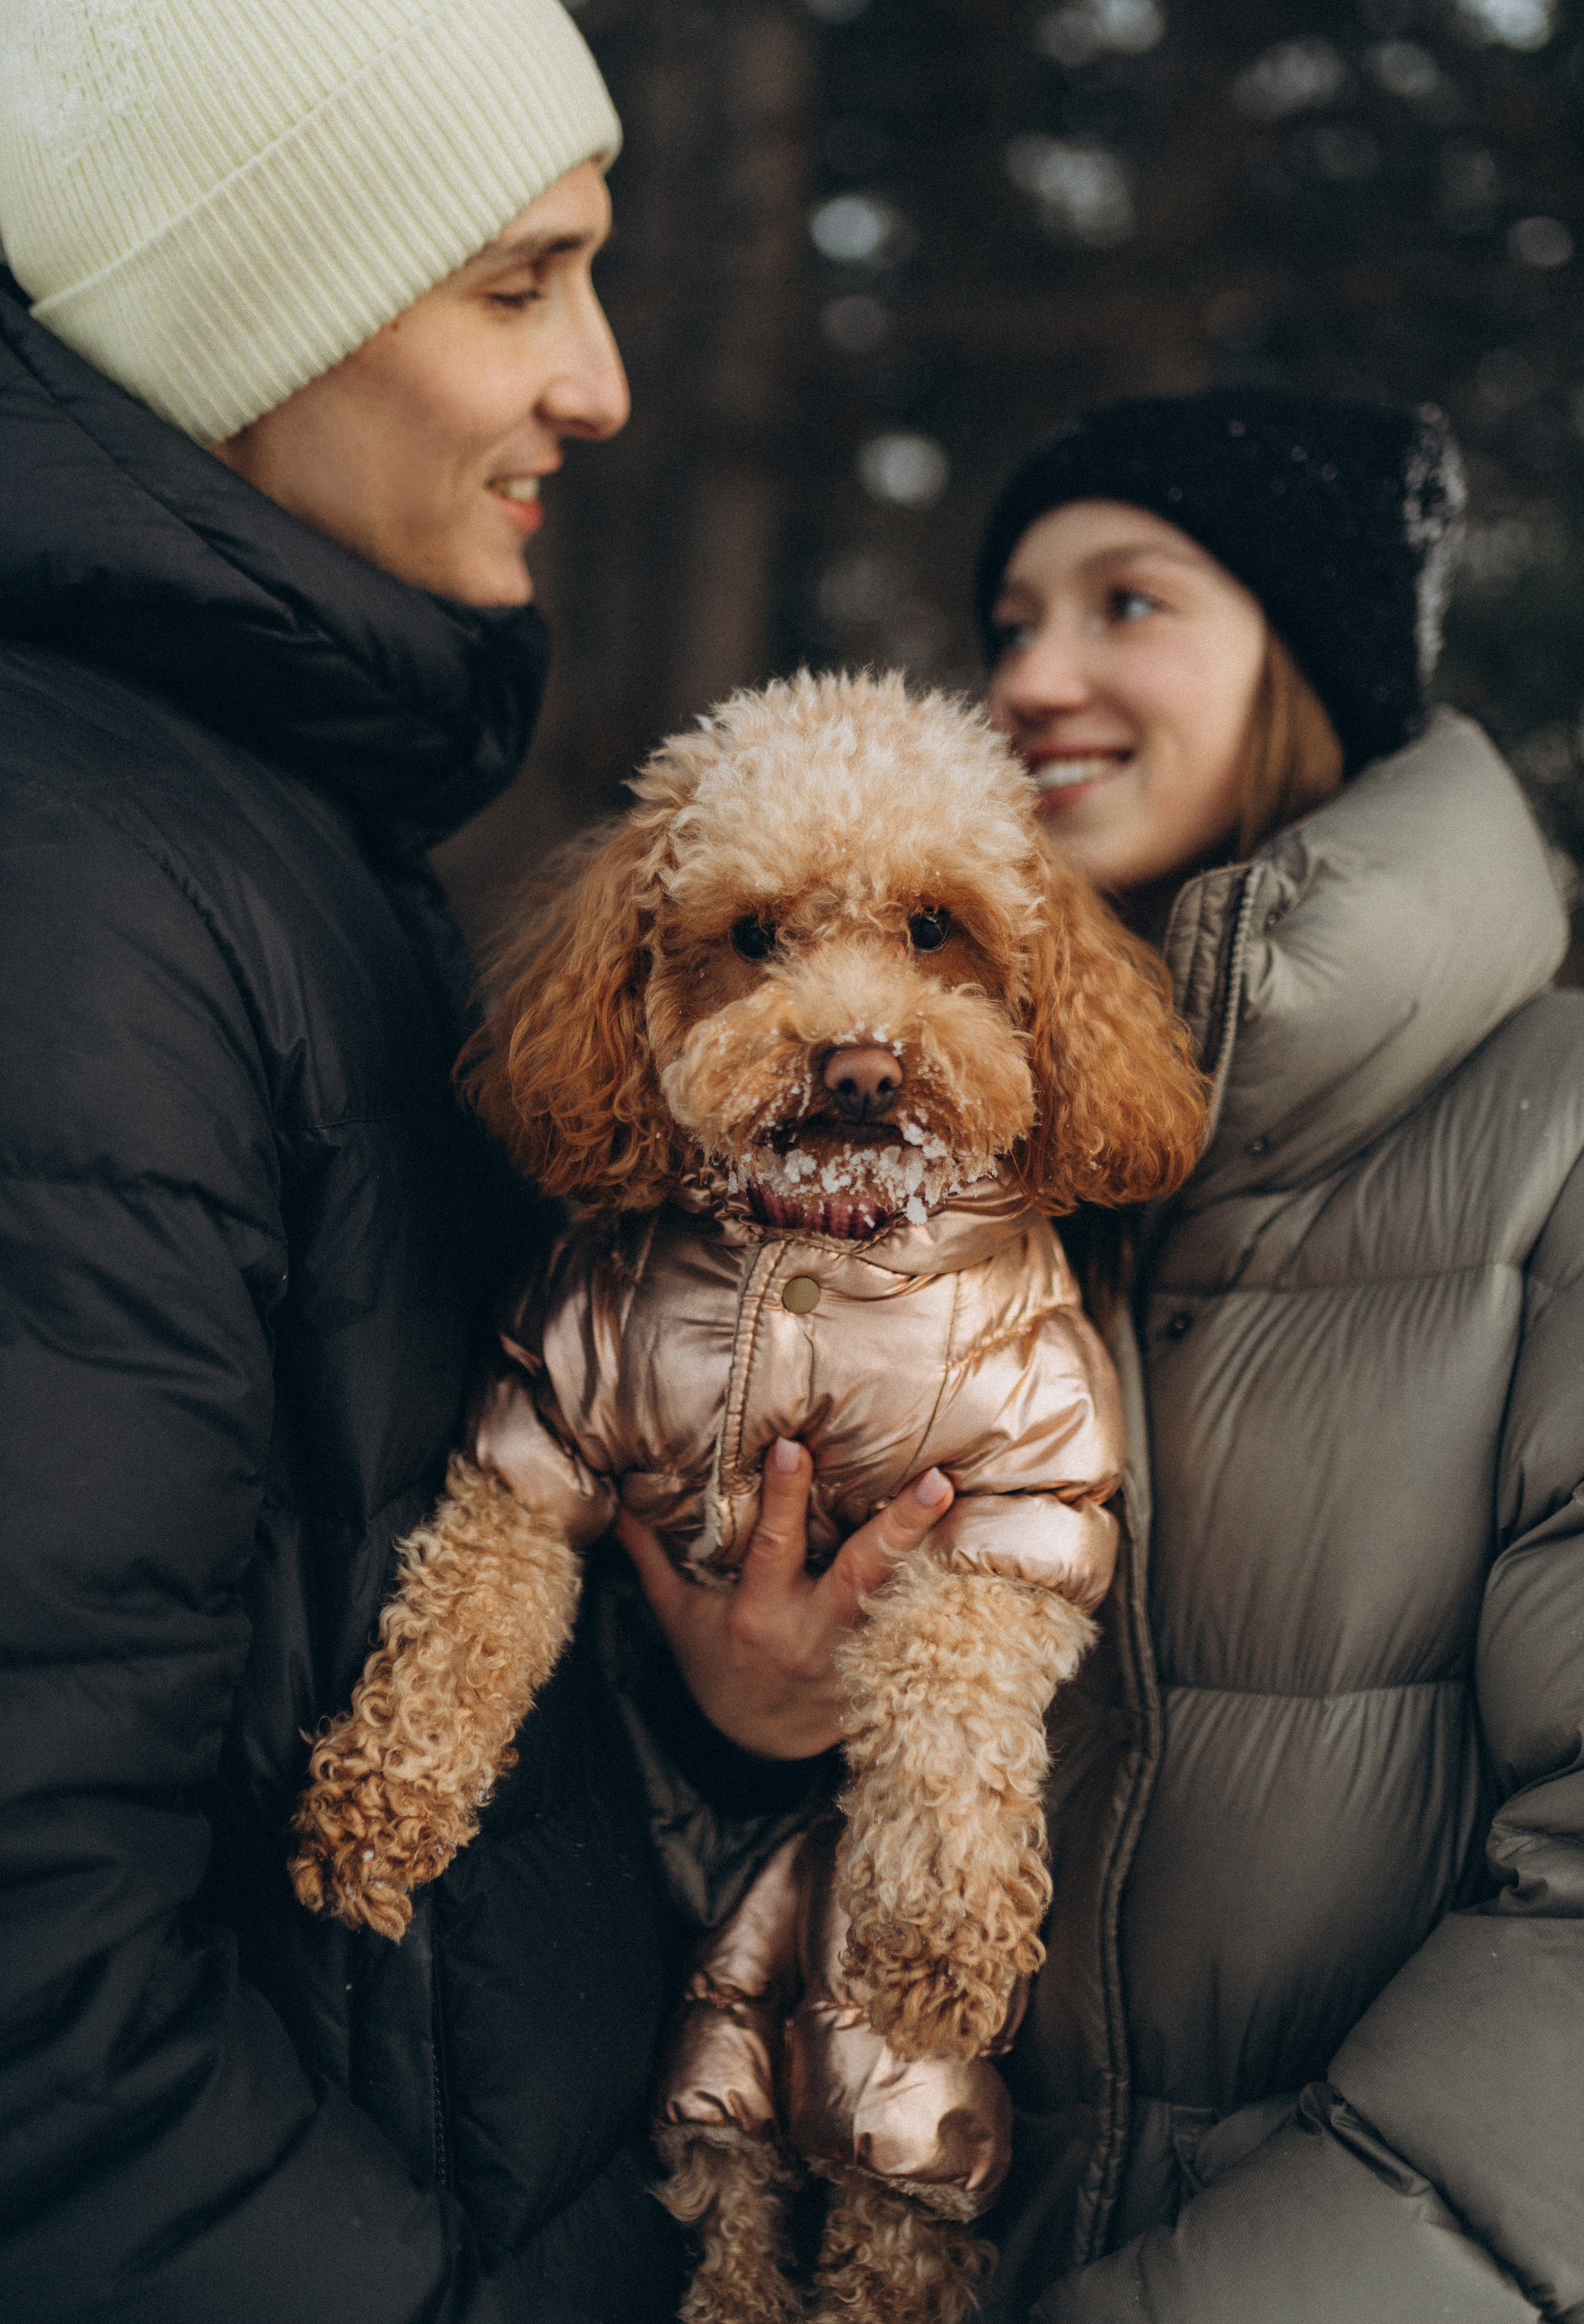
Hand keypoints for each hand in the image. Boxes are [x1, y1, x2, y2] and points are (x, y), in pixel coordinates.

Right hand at [615, 1439, 954, 1758]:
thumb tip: (615, 1501)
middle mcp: (811, 1633)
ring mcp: (853, 1656)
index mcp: (757, 1614)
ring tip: (963, 1504)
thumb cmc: (716, 1667)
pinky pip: (919, 1630)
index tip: (794, 1446)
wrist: (754, 1746)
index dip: (781, 1498)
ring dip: (935, 1552)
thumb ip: (652, 1560)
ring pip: (901, 1598)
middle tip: (936, 1480)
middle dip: (898, 1528)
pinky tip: (976, 1557)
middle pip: (861, 1574)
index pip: (772, 1547)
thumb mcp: (678, 1619)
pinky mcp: (882, 1672)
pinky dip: (943, 1596)